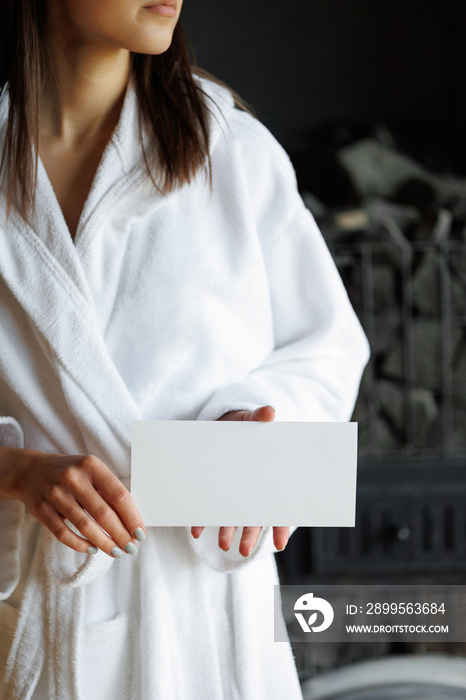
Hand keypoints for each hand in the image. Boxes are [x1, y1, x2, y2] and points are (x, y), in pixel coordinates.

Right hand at [0, 447, 145, 556]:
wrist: (29, 471)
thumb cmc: (69, 472)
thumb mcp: (90, 471)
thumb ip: (108, 489)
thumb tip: (130, 519)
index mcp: (91, 466)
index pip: (119, 495)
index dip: (132, 517)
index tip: (140, 533)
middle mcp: (73, 478)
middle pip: (104, 514)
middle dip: (121, 535)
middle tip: (130, 548)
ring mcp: (56, 494)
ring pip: (85, 526)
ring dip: (104, 543)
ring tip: (116, 552)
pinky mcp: (42, 510)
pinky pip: (64, 534)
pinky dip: (80, 544)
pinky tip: (92, 549)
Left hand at [190, 405, 290, 556]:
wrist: (223, 425)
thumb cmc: (243, 425)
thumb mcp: (249, 419)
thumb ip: (258, 417)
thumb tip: (269, 412)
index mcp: (268, 478)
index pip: (279, 507)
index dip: (280, 526)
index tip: (279, 544)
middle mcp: (253, 491)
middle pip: (256, 518)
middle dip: (250, 535)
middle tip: (242, 550)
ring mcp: (234, 493)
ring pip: (235, 518)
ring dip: (229, 532)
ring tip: (223, 545)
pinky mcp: (216, 490)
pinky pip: (212, 509)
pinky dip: (204, 520)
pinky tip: (197, 529)